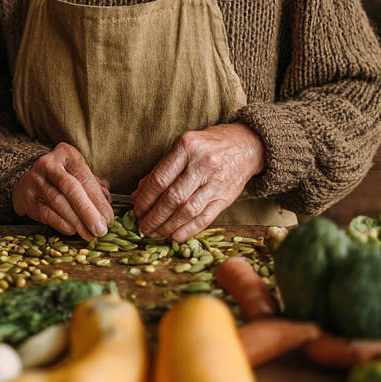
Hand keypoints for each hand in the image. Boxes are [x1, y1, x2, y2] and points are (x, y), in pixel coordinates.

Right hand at [11, 143, 113, 238]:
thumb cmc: (62, 180)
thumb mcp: (78, 175)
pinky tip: (72, 230)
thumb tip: (107, 207)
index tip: (109, 218)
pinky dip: (61, 223)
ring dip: (77, 222)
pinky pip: (46, 213)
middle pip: (71, 188)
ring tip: (89, 234)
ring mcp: (35, 180)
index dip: (98, 200)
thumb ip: (94, 188)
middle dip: (88, 212)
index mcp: (66, 154)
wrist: (29, 182)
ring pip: (58, 202)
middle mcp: (48, 164)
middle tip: (100, 230)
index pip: (84, 178)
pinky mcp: (26, 197)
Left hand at [131, 123, 264, 241]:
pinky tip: (175, 236)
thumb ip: (160, 171)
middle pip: (173, 197)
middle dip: (155, 216)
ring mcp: (216, 182)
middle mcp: (202, 164)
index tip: (136, 210)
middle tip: (143, 227)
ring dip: (169, 226)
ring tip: (156, 233)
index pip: (160, 179)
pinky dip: (189, 229)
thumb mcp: (181, 149)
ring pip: (188, 210)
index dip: (146, 199)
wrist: (244, 145)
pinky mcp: (227, 196)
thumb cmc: (205, 146)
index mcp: (186, 148)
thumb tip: (137, 195)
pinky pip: (206, 217)